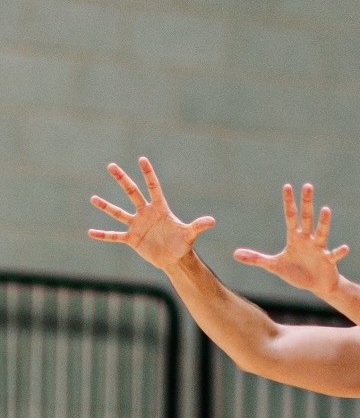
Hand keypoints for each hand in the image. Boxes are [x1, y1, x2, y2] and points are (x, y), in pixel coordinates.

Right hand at [88, 157, 214, 269]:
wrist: (174, 258)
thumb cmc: (182, 243)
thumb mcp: (190, 234)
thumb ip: (198, 226)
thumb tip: (212, 221)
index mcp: (159, 209)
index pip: (153, 188)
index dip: (148, 174)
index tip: (142, 159)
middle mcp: (145, 213)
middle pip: (132, 193)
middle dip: (122, 180)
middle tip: (111, 166)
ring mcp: (137, 225)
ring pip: (119, 213)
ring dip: (106, 206)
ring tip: (93, 198)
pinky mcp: (132, 239)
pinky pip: (115, 236)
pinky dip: (103, 235)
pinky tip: (91, 232)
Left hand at [233, 183, 348, 297]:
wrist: (316, 285)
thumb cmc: (296, 273)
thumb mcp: (274, 266)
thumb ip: (256, 258)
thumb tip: (235, 254)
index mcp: (295, 238)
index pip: (290, 216)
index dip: (288, 202)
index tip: (287, 186)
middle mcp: (308, 239)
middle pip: (307, 218)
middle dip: (307, 203)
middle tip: (308, 186)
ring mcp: (319, 249)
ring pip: (321, 233)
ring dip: (324, 222)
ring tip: (326, 209)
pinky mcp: (328, 261)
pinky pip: (334, 255)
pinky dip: (339, 252)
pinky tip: (345, 248)